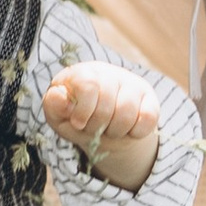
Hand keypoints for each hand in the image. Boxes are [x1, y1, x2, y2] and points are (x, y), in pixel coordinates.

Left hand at [41, 58, 160, 194]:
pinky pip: (148, 118)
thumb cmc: (77, 118)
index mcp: (84, 73)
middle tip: (94, 130)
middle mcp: (109, 73)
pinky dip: (136, 132)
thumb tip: (58, 95)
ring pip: (127, 112)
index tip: (78, 123)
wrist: (103, 129)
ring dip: (115, 132)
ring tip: (109, 131)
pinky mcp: (150, 100)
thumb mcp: (59, 116)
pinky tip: (128, 131)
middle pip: (107, 102)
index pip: (88, 84)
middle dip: (98, 126)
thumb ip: (54, 105)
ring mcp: (132, 85)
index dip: (82, 109)